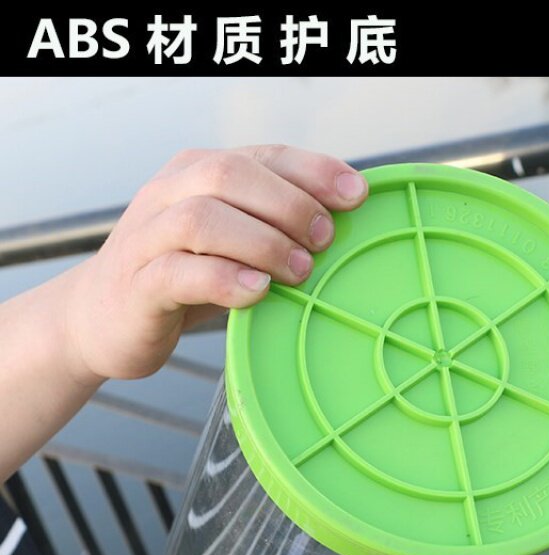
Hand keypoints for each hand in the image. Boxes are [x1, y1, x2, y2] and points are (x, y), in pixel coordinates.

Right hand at [64, 145, 368, 383]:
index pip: (263, 155)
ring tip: (299, 270)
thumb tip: (342, 228)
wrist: (104, 317)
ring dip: (261, 242)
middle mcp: (169, 193)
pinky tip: (258, 291)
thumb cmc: (184, 275)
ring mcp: (148, 237)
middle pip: (229, 175)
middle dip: (289, 204)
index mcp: (197, 173)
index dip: (313, 170)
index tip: (356, 194)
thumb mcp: (230, 241)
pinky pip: (180, 274)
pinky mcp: (138, 285)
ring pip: (202, 219)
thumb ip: (269, 225)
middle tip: (325, 239)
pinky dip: (225, 280)